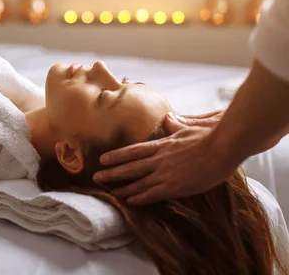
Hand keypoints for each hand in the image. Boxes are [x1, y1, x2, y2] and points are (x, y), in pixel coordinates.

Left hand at [92, 113, 236, 204]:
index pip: (133, 150)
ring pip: (138, 182)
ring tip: (108, 191)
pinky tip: (130, 201)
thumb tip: (168, 117)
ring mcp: (165, 173)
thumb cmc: (209, 137)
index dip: (116, 155)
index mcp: (161, 145)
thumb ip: (175, 125)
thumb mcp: (188, 128)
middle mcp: (159, 159)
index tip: (103, 159)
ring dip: (121, 187)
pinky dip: (140, 198)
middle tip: (96, 176)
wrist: (221, 148)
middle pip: (129, 166)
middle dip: (112, 172)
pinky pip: (153, 194)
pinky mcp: (175, 186)